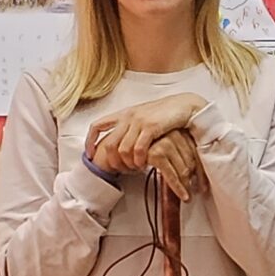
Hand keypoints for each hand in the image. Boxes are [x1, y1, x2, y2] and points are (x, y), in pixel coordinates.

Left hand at [85, 93, 205, 173]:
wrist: (184, 105)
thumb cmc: (166, 114)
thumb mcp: (143, 118)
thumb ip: (131, 128)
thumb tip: (123, 144)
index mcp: (123, 114)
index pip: (97, 126)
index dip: (90, 142)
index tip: (91, 155)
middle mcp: (127, 116)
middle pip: (109, 144)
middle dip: (113, 161)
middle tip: (122, 170)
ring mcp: (138, 121)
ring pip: (123, 149)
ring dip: (128, 163)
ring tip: (136, 169)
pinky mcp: (151, 127)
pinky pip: (138, 149)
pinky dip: (139, 160)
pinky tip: (145, 165)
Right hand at [144, 127, 204, 202]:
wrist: (118, 149)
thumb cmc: (142, 152)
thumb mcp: (163, 150)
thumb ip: (178, 156)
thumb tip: (196, 176)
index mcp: (178, 130)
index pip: (196, 152)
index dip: (202, 170)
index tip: (204, 184)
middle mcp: (173, 133)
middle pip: (192, 160)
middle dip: (196, 178)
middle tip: (198, 190)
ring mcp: (164, 141)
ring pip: (183, 168)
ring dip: (186, 185)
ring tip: (187, 195)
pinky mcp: (155, 152)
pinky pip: (171, 173)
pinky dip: (177, 186)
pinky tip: (182, 195)